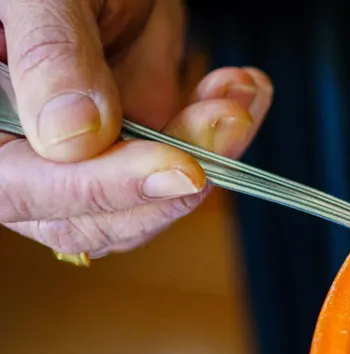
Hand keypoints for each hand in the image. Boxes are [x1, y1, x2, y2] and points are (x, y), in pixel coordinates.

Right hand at [0, 0, 271, 255]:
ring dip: (210, 153)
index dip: (102, 190)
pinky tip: (241, 85)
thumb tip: (72, 138)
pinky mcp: (133, 139)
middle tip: (226, 121)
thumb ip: (48, 55)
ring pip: (150, 200)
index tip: (178, 171)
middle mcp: (24, 150)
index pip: (23, 189)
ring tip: (237, 94)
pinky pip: (184, 164)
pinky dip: (222, 131)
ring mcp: (84, 152)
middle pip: (94, 217)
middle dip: (172, 179)